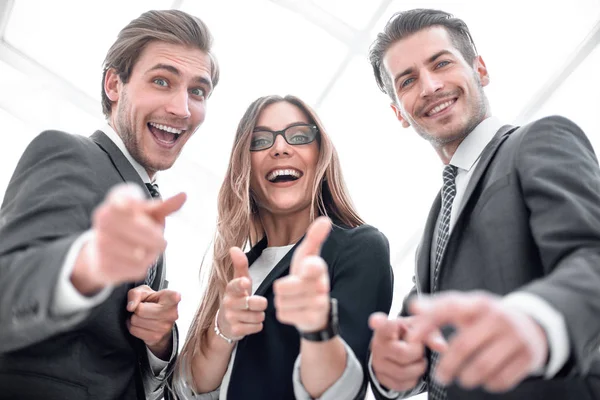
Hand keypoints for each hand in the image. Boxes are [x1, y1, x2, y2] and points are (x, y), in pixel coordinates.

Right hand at [73, 183, 185, 292]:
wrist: (103, 251)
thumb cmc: (131, 228)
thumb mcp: (147, 215)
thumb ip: (164, 206)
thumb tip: (183, 196)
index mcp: (113, 206)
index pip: (120, 201)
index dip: (125, 202)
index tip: (128, 204)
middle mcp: (103, 224)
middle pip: (141, 231)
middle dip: (156, 238)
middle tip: (160, 240)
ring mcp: (102, 245)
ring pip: (140, 253)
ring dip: (151, 253)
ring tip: (148, 249)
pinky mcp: (105, 266)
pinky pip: (136, 268)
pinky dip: (143, 266)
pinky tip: (138, 260)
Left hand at [126, 285, 180, 359]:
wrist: (158, 319)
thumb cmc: (152, 301)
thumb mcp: (144, 291)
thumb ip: (135, 294)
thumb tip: (131, 307)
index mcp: (173, 298)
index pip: (172, 296)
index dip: (154, 297)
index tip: (154, 298)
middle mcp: (172, 313)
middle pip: (140, 311)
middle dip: (136, 309)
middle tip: (142, 308)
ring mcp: (165, 327)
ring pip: (136, 321)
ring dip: (133, 319)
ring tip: (141, 316)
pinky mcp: (157, 337)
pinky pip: (134, 331)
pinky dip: (133, 327)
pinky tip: (140, 324)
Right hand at [217, 247, 267, 341]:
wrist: (225, 322)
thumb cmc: (238, 297)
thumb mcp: (240, 280)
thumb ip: (240, 265)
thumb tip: (234, 247)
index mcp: (230, 289)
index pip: (235, 285)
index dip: (241, 284)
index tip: (246, 282)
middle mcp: (228, 303)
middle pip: (254, 303)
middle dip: (260, 304)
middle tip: (256, 303)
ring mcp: (231, 318)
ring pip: (258, 316)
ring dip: (259, 315)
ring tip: (252, 313)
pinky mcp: (235, 331)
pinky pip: (256, 327)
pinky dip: (257, 326)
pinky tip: (249, 323)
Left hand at [273, 217, 330, 331]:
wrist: (315, 308)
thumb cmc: (307, 276)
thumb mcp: (308, 255)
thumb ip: (314, 238)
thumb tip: (326, 219)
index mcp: (318, 268)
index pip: (314, 267)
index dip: (309, 268)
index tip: (308, 267)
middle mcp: (322, 287)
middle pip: (285, 287)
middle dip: (283, 287)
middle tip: (293, 286)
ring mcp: (318, 305)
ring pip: (282, 302)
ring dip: (283, 300)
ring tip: (294, 298)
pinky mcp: (311, 319)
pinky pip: (283, 314)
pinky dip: (285, 312)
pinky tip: (296, 310)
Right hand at [369, 313, 446, 391]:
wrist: (397, 347)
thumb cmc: (409, 334)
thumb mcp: (420, 329)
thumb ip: (431, 335)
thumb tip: (442, 347)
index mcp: (386, 328)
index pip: (382, 325)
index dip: (379, 322)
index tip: (376, 321)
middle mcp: (378, 345)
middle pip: (403, 354)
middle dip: (417, 353)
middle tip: (418, 348)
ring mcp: (377, 363)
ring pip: (403, 372)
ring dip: (417, 368)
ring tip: (417, 359)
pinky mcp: (381, 378)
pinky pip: (401, 384)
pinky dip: (412, 379)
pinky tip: (411, 369)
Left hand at [406, 291, 548, 391]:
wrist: (533, 324)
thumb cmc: (488, 318)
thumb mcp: (467, 308)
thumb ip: (439, 308)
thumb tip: (413, 305)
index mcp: (478, 302)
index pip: (448, 307)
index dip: (427, 322)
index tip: (412, 339)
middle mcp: (498, 317)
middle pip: (463, 346)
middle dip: (447, 365)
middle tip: (440, 376)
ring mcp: (515, 336)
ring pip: (483, 367)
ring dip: (466, 378)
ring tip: (462, 378)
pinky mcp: (528, 356)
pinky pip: (502, 379)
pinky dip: (488, 384)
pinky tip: (484, 380)